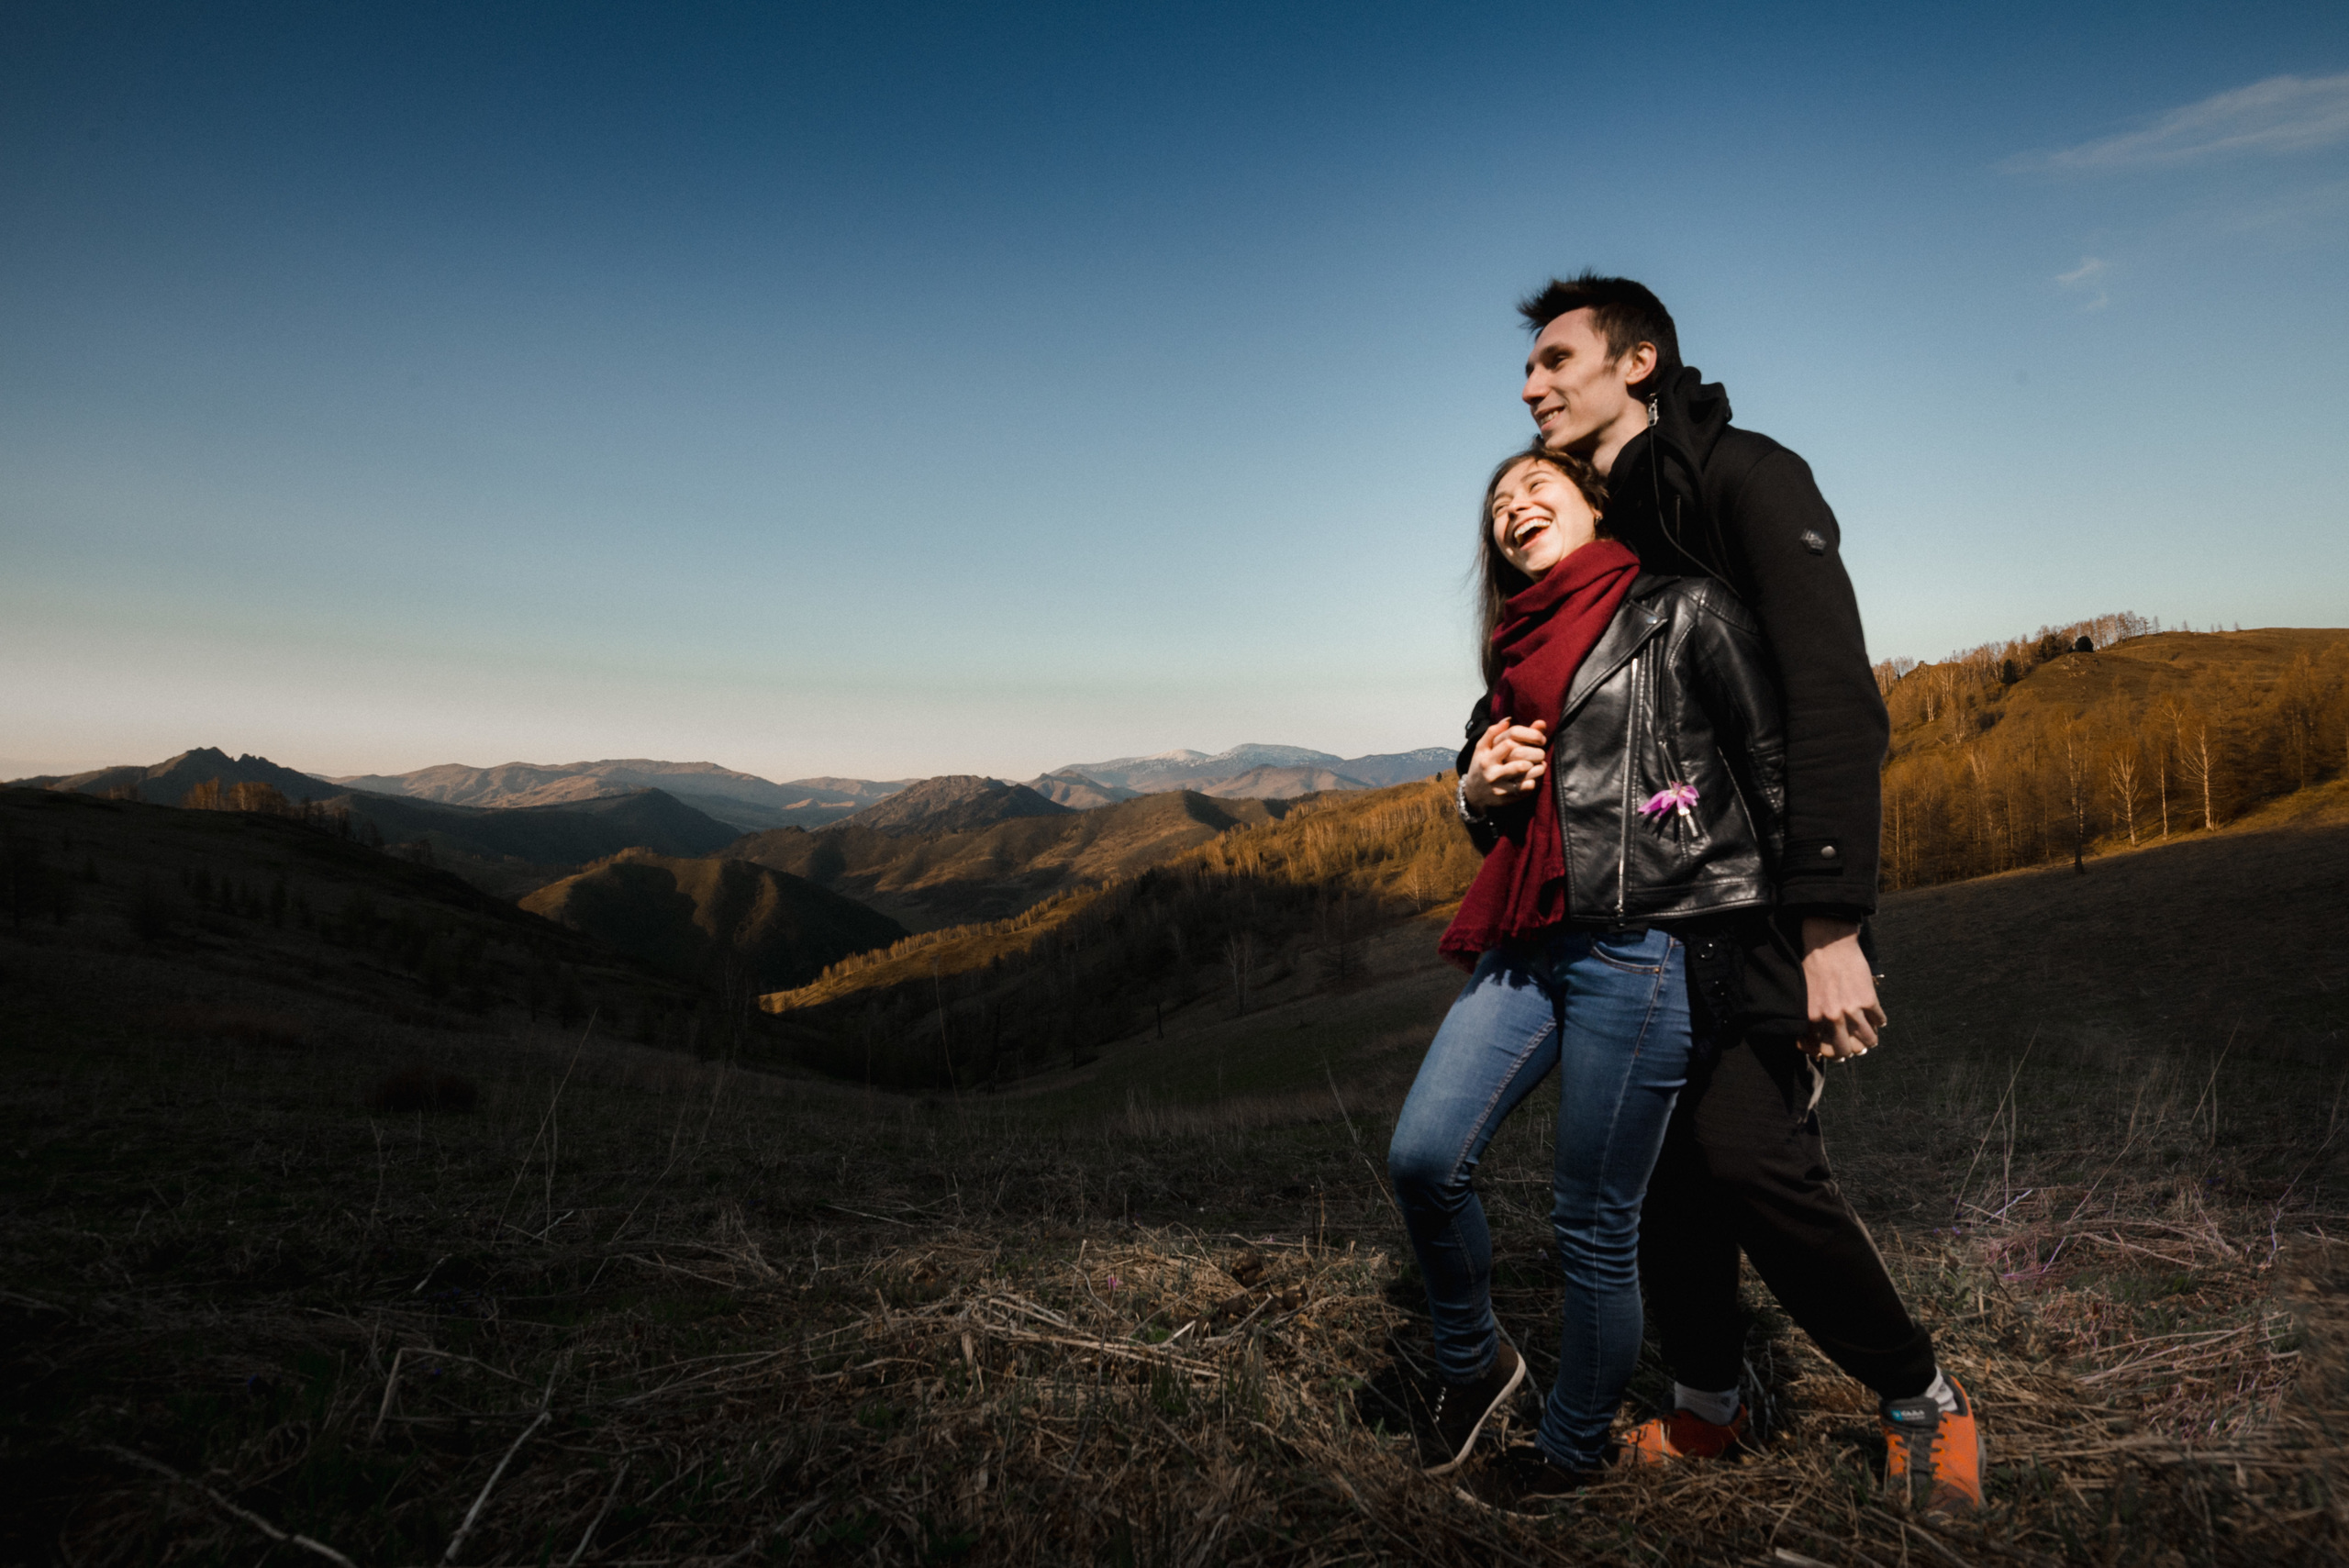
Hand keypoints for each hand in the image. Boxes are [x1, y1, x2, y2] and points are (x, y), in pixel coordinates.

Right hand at [1462, 717, 1549, 810]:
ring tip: (1540, 763)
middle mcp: (1492, 773)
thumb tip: (1508, 720)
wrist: (1474, 795)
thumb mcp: (1482, 749)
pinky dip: (1536, 779)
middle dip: (1536, 753)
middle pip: (1519, 757)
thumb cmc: (1481, 766)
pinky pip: (1528, 786)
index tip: (1539, 738)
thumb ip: (1493, 733)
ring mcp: (1500, 786)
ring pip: (1525, 771)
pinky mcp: (1509, 797)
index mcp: (1486, 758)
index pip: (1509, 741)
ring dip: (1538, 766)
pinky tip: (1535, 775)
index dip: (1528, 737)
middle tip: (1541, 752)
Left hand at [1797, 917, 1886, 1061]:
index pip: (1823, 1049)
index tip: (1836, 1050)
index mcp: (1813, 1018)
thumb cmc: (1813, 967)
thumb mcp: (1806, 996)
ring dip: (1870, 1040)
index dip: (1831, 1052)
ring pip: (1868, 1040)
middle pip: (1845, 1050)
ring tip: (1870, 1036)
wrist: (1828, 943)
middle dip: (1851, 1051)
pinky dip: (1879, 1021)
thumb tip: (1817, 1039)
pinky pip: (1879, 1020)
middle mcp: (1832, 1018)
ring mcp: (1851, 1010)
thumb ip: (1813, 1018)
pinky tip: (1876, 1016)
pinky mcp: (1868, 999)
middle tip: (1855, 1046)